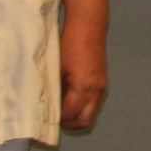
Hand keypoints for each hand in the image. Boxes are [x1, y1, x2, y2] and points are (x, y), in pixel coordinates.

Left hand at [59, 17, 109, 132]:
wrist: (88, 26)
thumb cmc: (69, 43)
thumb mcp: (57, 67)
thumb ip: (54, 88)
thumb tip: (48, 104)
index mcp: (82, 87)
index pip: (70, 115)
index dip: (58, 120)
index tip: (47, 118)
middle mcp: (95, 91)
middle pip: (85, 121)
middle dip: (70, 124)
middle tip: (56, 120)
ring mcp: (101, 88)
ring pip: (91, 115)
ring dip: (78, 117)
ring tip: (63, 111)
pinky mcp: (103, 83)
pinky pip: (94, 105)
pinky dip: (84, 108)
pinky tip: (72, 100)